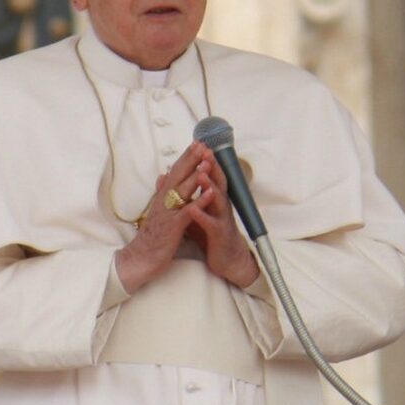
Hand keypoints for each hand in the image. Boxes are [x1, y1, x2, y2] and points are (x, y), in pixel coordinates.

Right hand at [114, 144, 203, 290]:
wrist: (140, 259)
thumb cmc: (152, 237)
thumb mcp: (158, 211)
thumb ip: (162, 193)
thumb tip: (163, 176)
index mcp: (164, 197)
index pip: (176, 172)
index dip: (187, 157)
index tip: (198, 143)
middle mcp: (165, 201)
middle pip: (179, 175)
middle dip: (191, 159)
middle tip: (203, 144)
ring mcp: (168, 213)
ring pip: (183, 190)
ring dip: (196, 175)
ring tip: (208, 162)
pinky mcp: (173, 227)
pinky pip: (188, 212)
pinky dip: (199, 202)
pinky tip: (210, 194)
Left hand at [183, 146, 259, 287]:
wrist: (228, 260)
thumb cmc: (212, 234)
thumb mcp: (200, 212)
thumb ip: (190, 196)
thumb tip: (177, 181)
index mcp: (215, 199)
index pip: (212, 176)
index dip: (206, 161)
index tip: (199, 145)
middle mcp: (221, 206)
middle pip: (218, 182)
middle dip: (212, 166)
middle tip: (205, 151)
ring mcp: (222, 219)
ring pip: (217, 199)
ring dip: (209, 186)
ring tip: (200, 174)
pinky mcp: (218, 235)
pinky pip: (210, 224)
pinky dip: (202, 216)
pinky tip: (193, 209)